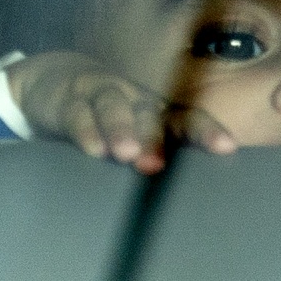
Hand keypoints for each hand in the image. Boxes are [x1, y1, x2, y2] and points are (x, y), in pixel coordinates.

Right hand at [8, 50, 236, 173]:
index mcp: (155, 109)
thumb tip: (194, 195)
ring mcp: (102, 94)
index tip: (226, 147)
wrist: (54, 85)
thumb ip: (157, 154)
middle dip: (159, 137)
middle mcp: (133, 98)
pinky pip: (78, 112)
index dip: (205, 130)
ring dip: (121, 128)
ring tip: (126, 154)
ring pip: (114, 106)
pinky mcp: (69, 99)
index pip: (185, 118)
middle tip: (162, 164)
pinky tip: (92, 148)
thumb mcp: (132, 132)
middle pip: (151, 113)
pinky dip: (86, 130)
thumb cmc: (108, 117)